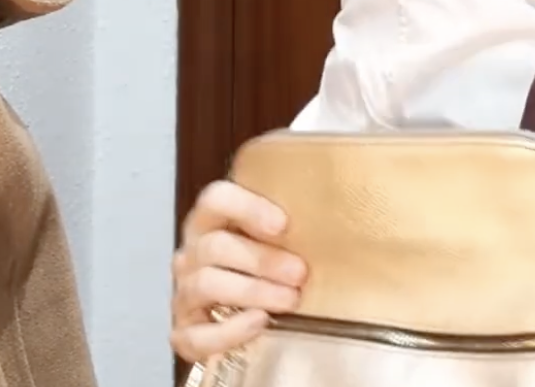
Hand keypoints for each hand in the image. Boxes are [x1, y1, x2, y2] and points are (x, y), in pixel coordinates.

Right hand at [170, 180, 309, 363]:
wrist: (246, 322)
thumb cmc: (270, 273)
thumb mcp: (280, 243)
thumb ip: (298, 227)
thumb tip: (350, 213)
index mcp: (213, 222)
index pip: (215, 199)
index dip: (247, 208)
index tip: (283, 225)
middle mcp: (193, 254)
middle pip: (215, 246)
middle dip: (262, 259)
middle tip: (300, 273)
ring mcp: (184, 294)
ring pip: (206, 284)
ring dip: (252, 291)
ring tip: (290, 300)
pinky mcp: (185, 332)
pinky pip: (197, 334)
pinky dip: (229, 331)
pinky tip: (259, 323)